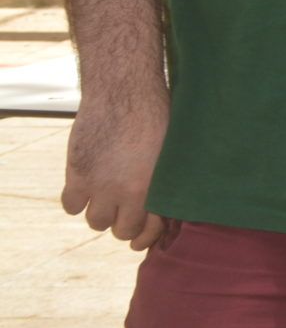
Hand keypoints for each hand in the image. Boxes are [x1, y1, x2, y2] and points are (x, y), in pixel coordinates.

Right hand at [62, 87, 175, 250]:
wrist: (125, 91)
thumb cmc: (157, 113)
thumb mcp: (173, 150)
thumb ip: (166, 180)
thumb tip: (166, 203)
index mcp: (155, 188)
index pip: (148, 230)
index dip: (145, 236)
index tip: (141, 236)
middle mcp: (127, 193)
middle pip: (120, 230)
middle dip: (123, 223)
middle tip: (123, 212)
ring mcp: (99, 185)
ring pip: (95, 222)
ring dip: (101, 213)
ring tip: (106, 197)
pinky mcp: (77, 174)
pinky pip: (71, 206)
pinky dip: (76, 200)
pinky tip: (85, 188)